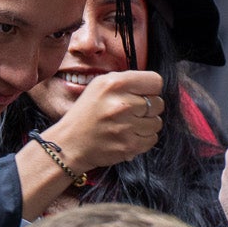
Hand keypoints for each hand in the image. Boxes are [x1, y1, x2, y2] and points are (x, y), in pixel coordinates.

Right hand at [42, 69, 164, 174]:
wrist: (68, 144)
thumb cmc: (87, 113)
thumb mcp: (100, 86)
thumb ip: (127, 81)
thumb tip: (154, 85)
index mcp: (114, 84)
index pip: (156, 81)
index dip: (150, 89)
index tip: (140, 95)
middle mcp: (121, 104)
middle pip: (158, 103)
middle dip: (148, 108)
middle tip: (130, 113)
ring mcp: (126, 126)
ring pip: (157, 122)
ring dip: (146, 125)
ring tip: (126, 126)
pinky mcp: (129, 145)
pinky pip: (152, 139)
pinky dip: (143, 139)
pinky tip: (127, 137)